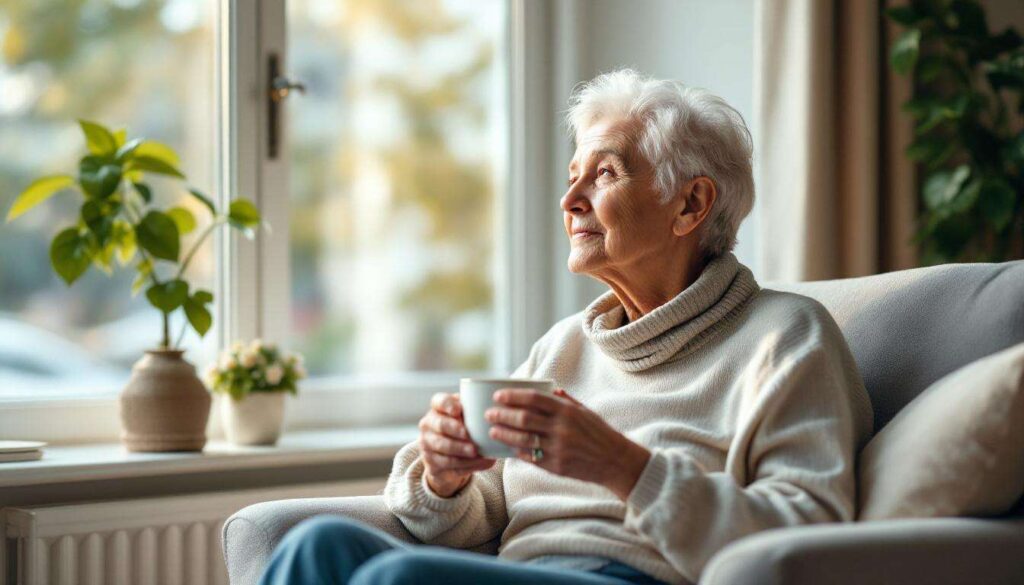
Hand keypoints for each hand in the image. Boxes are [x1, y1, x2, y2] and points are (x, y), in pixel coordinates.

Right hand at [418, 392, 496, 497]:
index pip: (439, 401)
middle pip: (440, 425)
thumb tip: (499, 414)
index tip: (459, 410)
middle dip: (455, 430)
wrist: (448, 458)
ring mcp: (427, 445)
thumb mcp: (467, 418)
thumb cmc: (463, 430)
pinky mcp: (432, 464)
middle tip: (469, 435)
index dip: (448, 405)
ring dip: (460, 450)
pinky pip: (449, 465)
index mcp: (438, 408)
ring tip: (475, 451)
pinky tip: (480, 462)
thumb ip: (476, 413)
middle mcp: (428, 424)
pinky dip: (467, 464)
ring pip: (443, 447)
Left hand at [486, 387, 650, 499]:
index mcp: (567, 411)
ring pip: (523, 439)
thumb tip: (549, 389)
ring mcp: (558, 448)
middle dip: (502, 415)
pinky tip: (508, 447)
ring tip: (492, 430)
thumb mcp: (585, 412)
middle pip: (524, 419)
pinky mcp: (556, 466)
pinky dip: (517, 451)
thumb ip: (566, 401)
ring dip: (504, 434)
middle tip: (489, 413)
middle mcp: (561, 428)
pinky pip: (530, 457)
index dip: (513, 396)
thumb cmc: (600, 433)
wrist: (615, 461)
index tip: (498, 396)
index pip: (534, 399)